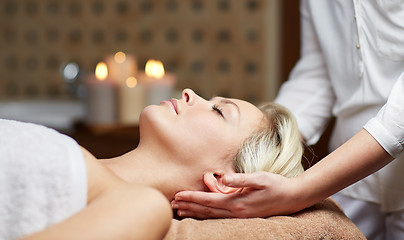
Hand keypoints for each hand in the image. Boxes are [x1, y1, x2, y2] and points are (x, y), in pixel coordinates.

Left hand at [171, 171, 305, 218]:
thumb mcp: (260, 178)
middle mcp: (236, 212)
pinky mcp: (243, 215)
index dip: (191, 198)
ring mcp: (239, 215)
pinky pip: (219, 216)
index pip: (208, 201)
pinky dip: (206, 214)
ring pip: (211, 216)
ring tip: (181, 211)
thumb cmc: (276, 185)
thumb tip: (223, 178)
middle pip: (206, 211)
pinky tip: (201, 213)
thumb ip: (240, 179)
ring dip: (195, 213)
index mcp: (237, 202)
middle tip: (172, 205)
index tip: (177, 196)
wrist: (293, 197)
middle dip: (188, 207)